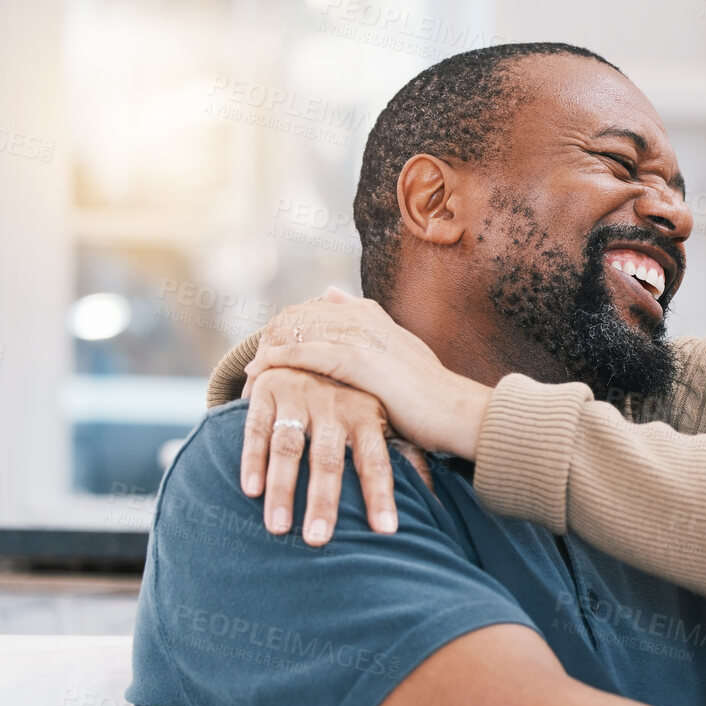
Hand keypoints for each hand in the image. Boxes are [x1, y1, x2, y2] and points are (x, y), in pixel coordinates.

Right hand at [240, 366, 435, 543]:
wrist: (311, 349)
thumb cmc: (354, 401)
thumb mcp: (383, 419)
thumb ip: (405, 455)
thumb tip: (434, 498)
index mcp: (366, 413)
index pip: (376, 459)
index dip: (381, 494)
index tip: (386, 531)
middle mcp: (332, 405)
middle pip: (328, 459)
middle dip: (323, 501)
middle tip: (318, 541)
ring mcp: (297, 397)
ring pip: (288, 448)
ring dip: (282, 490)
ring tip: (278, 529)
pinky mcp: (265, 394)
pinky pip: (256, 430)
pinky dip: (252, 460)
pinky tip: (251, 492)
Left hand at [245, 287, 491, 458]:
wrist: (457, 412)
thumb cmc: (427, 394)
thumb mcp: (397, 352)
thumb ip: (365, 326)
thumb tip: (332, 294)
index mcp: (369, 313)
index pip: (309, 310)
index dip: (282, 329)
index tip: (266, 353)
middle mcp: (362, 316)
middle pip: (296, 316)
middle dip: (269, 339)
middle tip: (250, 367)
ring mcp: (360, 334)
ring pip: (295, 331)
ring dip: (267, 351)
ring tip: (248, 374)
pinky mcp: (357, 359)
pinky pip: (303, 352)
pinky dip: (277, 361)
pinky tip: (259, 374)